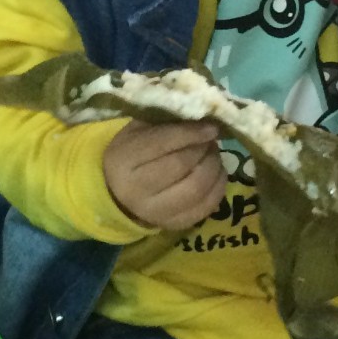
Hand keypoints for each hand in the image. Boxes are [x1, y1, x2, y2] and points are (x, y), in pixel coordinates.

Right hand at [103, 118, 225, 231]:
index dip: (191, 133)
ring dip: (214, 167)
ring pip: (197, 188)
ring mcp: (156, 212)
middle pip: (182, 166)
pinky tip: (215, 173)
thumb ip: (167, 121)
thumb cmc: (133, 153)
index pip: (162, 143)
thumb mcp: (140, 130)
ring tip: (213, 155)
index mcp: (124, 160)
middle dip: (204, 149)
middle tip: (211, 140)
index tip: (212, 126)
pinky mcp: (174, 225)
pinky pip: (207, 206)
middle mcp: (136, 190)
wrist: (119, 193)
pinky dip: (218, 186)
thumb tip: (204, 114)